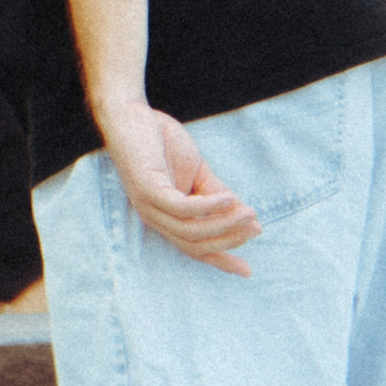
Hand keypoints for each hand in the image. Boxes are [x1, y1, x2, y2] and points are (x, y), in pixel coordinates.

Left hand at [96, 99, 262, 272]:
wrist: (130, 113)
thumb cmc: (160, 141)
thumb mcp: (196, 171)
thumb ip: (216, 192)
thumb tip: (243, 213)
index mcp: (165, 217)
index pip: (195, 247)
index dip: (221, 260)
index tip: (248, 272)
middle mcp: (155, 218)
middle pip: (196, 245)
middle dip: (229, 241)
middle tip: (255, 228)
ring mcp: (149, 205)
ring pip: (191, 231)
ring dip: (224, 225)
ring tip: (249, 214)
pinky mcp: (147, 189)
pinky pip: (182, 208)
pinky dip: (208, 207)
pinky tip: (229, 199)